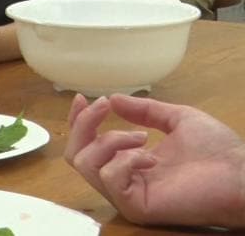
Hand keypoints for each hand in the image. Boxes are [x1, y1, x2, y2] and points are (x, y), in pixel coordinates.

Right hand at [64, 94, 244, 227]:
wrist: (241, 175)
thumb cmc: (218, 151)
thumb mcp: (176, 119)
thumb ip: (144, 111)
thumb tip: (115, 98)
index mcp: (130, 162)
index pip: (89, 145)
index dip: (79, 121)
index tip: (83, 98)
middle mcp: (123, 180)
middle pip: (76, 155)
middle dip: (84, 124)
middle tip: (105, 107)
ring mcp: (127, 194)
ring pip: (86, 164)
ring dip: (109, 140)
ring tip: (140, 137)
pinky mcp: (134, 205)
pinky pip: (109, 176)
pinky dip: (125, 159)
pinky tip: (150, 157)